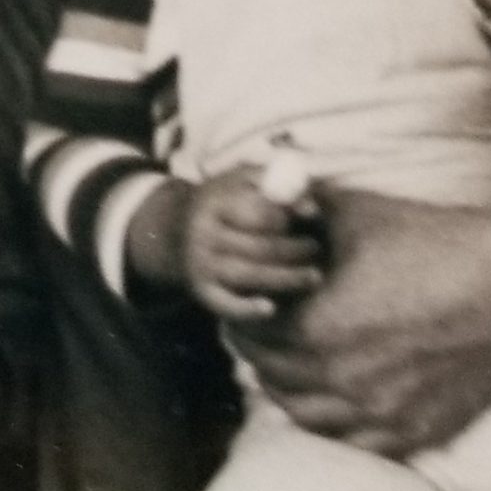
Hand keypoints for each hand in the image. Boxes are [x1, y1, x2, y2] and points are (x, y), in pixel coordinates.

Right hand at [182, 165, 323, 323]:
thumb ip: (275, 183)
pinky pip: (224, 304)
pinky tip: (270, 308)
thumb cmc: (222, 202)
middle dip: (294, 249)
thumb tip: (311, 208)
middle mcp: (203, 233)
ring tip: (314, 277)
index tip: (314, 217)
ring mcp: (200, 264)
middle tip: (317, 247)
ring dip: (286, 279)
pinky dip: (246, 309)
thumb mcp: (240, 180)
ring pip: (249, 275)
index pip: (258, 211)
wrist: (173, 230)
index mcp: (213, 202)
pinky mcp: (200, 290)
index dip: (289, 214)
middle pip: (258, 246)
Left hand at [230, 189, 490, 459]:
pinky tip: (330, 396)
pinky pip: (352, 441)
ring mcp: (379, 411)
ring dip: (287, 389)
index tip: (244, 303)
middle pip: (271, 375)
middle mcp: (343, 378)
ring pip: (304, 415)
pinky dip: (331, 422)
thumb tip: (257, 204)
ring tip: (288, 364)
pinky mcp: (414, 429)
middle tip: (259, 333)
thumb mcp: (351, 215)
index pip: (251, 333)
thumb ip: (294, 215)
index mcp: (319, 327)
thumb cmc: (429, 240)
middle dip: (258, 350)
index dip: (242, 316)